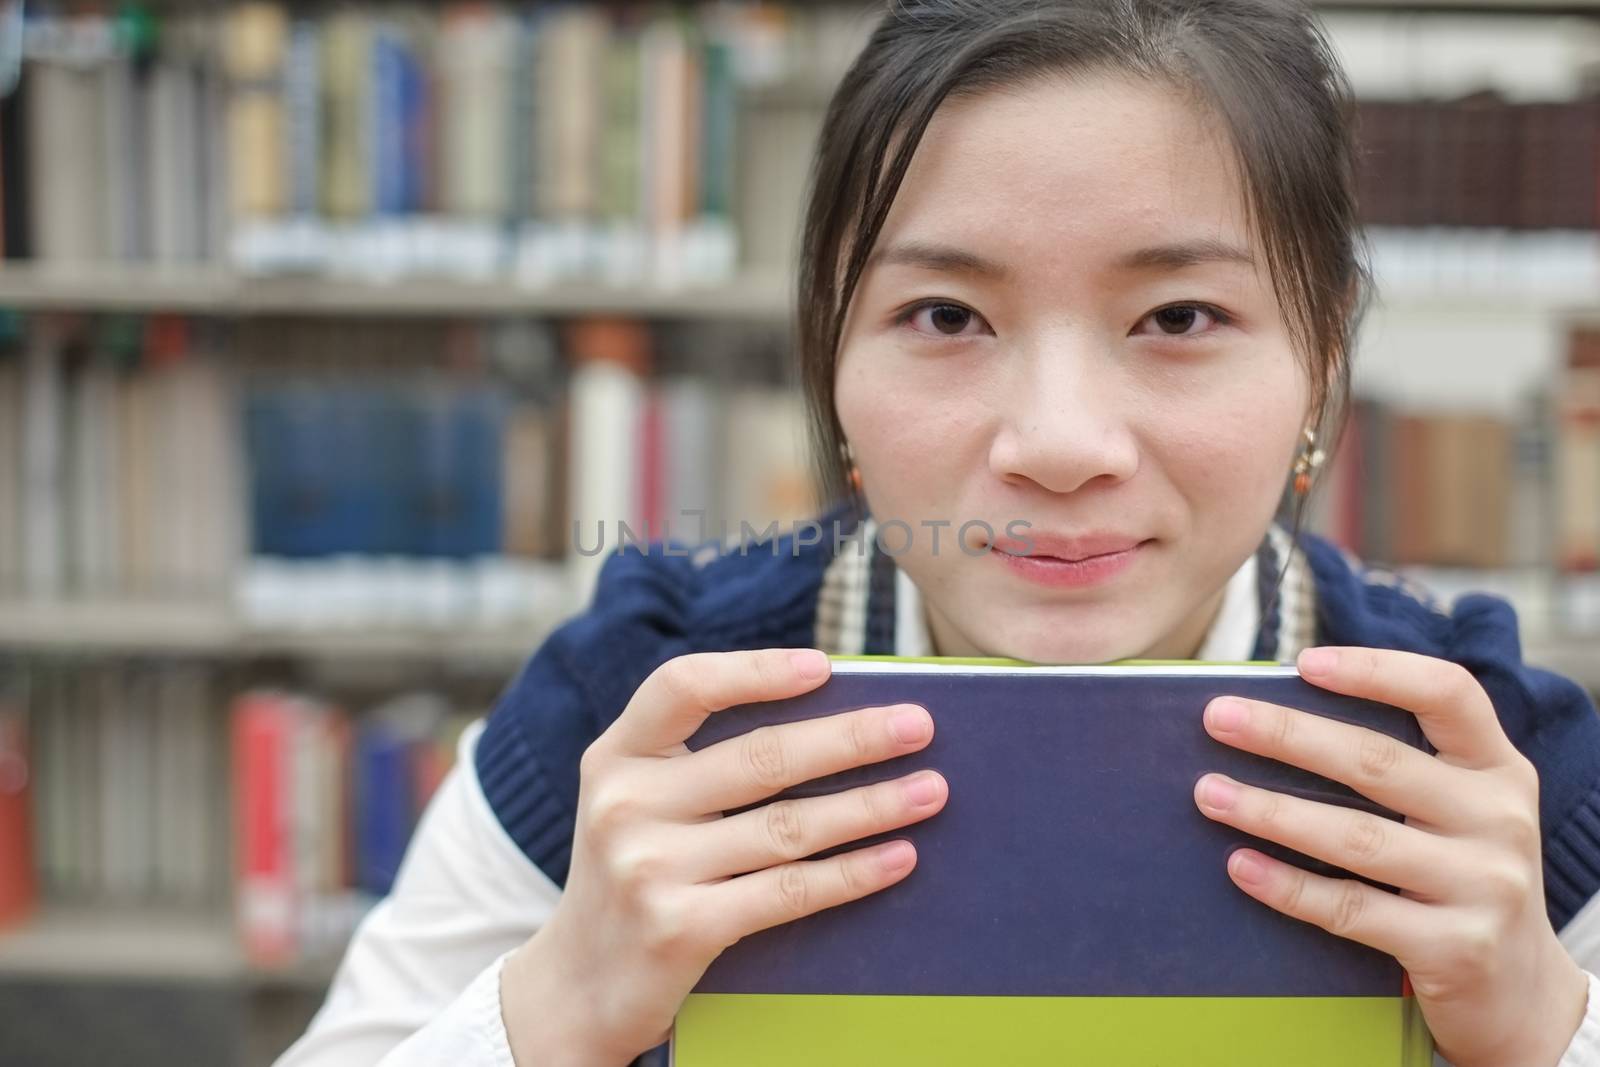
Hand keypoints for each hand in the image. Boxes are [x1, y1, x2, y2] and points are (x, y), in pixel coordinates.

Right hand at [500, 648, 947, 1066]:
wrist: (579, 985)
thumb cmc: (635, 872)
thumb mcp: (639, 800)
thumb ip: (699, 759)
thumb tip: (833, 718)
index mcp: (615, 754)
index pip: (683, 686)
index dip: (756, 671)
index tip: (826, 666)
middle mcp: (625, 803)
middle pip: (761, 758)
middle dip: (852, 738)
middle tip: (920, 725)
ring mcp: (648, 868)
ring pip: (788, 826)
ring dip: (872, 806)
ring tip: (930, 790)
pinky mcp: (679, 928)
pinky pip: (788, 891)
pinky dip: (852, 873)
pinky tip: (898, 857)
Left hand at [1192, 646, 1588, 1066]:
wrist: (1521, 991)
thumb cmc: (1459, 878)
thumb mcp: (1457, 812)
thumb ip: (1397, 768)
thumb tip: (1271, 722)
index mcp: (1497, 768)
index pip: (1447, 694)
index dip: (1376, 670)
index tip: (1304, 661)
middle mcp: (1498, 818)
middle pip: (1378, 763)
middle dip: (1288, 735)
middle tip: (1217, 718)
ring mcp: (1483, 885)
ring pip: (1356, 837)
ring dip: (1271, 811)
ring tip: (1209, 793)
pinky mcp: (1455, 947)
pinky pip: (1352, 909)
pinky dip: (1289, 886)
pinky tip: (1240, 866)